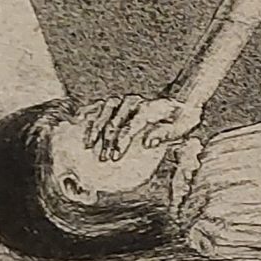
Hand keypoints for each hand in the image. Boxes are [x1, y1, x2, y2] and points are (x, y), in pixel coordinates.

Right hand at [86, 94, 200, 161]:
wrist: (180, 100)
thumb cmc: (181, 119)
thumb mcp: (182, 127)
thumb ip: (165, 134)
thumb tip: (147, 144)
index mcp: (150, 107)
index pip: (131, 124)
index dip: (122, 141)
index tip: (115, 157)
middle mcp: (134, 101)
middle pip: (114, 120)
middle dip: (106, 141)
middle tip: (102, 160)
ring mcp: (123, 99)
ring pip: (103, 111)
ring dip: (94, 129)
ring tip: (86, 147)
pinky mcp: (116, 101)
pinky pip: (98, 105)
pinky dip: (87, 113)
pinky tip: (78, 123)